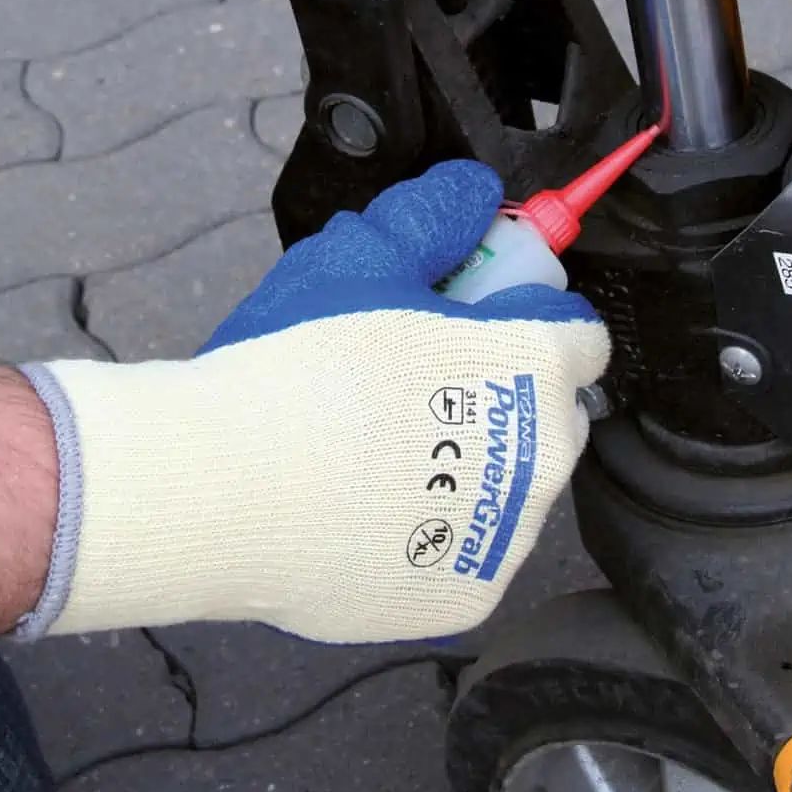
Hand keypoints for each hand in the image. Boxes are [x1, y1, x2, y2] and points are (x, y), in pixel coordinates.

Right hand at [18, 161, 607, 644]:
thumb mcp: (361, 253)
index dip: (520, 309)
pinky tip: (370, 507)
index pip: (577, 328)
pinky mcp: (464, 598)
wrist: (214, 489)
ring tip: (380, 446)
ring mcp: (506, 537)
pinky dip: (436, 529)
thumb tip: (475, 194)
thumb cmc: (293, 363)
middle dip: (505, 388)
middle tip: (414, 375)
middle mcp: (545, 457)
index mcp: (536, 363)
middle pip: (553, 408)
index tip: (467, 312)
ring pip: (512, 484)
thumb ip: (434, 214)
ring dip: (473, 462)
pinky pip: (469, 549)